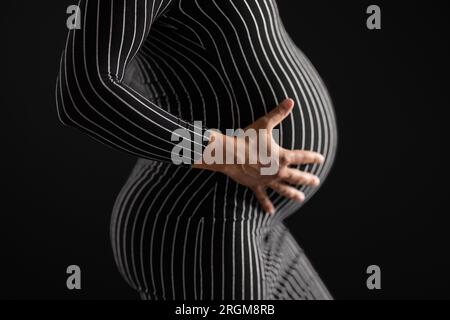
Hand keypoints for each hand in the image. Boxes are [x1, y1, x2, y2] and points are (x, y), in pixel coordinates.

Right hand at [193, 98, 323, 213]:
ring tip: (301, 198)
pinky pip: (263, 196)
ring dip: (292, 193)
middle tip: (316, 181)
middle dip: (307, 178)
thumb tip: (291, 100)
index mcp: (282, 156)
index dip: (312, 157)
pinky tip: (270, 211)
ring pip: (284, 189)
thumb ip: (279, 113)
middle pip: (297, 176)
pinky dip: (266, 203)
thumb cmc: (246, 138)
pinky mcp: (256, 185)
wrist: (229, 153)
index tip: (320, 158)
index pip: (302, 157)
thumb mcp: (264, 124)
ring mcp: (267, 180)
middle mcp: (278, 171)